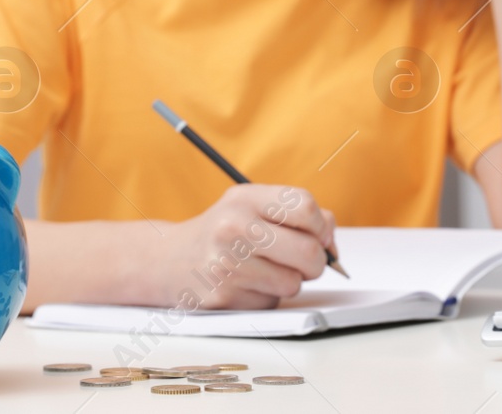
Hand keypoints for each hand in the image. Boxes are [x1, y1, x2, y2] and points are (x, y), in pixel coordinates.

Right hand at [153, 184, 336, 309]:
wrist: (168, 261)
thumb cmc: (223, 232)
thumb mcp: (251, 206)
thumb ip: (296, 215)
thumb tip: (332, 247)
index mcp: (244, 198)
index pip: (305, 206)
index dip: (321, 226)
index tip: (317, 235)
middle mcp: (233, 228)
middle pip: (309, 251)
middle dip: (316, 262)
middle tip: (304, 261)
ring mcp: (227, 265)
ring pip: (294, 282)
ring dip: (289, 281)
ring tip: (264, 269)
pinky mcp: (224, 299)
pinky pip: (272, 303)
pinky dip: (267, 296)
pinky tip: (245, 284)